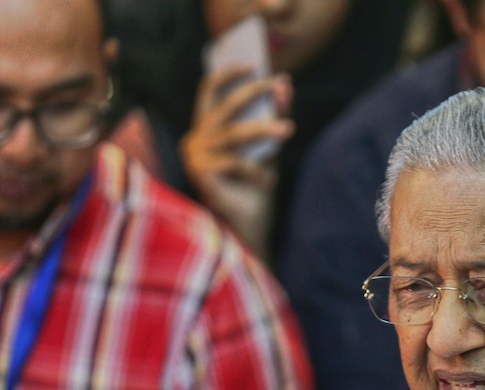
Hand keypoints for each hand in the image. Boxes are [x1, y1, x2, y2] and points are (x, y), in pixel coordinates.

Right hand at [181, 65, 293, 256]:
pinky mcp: (200, 175)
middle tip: (281, 86)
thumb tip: (286, 85)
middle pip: (224, 106)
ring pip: (234, 133)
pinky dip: (256, 170)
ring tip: (289, 131)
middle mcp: (195, 140)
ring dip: (264, 129)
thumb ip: (273, 117)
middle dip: (254, 92)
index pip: (209, 91)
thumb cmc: (254, 189)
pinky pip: (235, 162)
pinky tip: (271, 180)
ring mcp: (195, 158)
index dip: (228, 73)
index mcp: (206, 130)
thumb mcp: (266, 148)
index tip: (254, 63)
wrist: (248, 231)